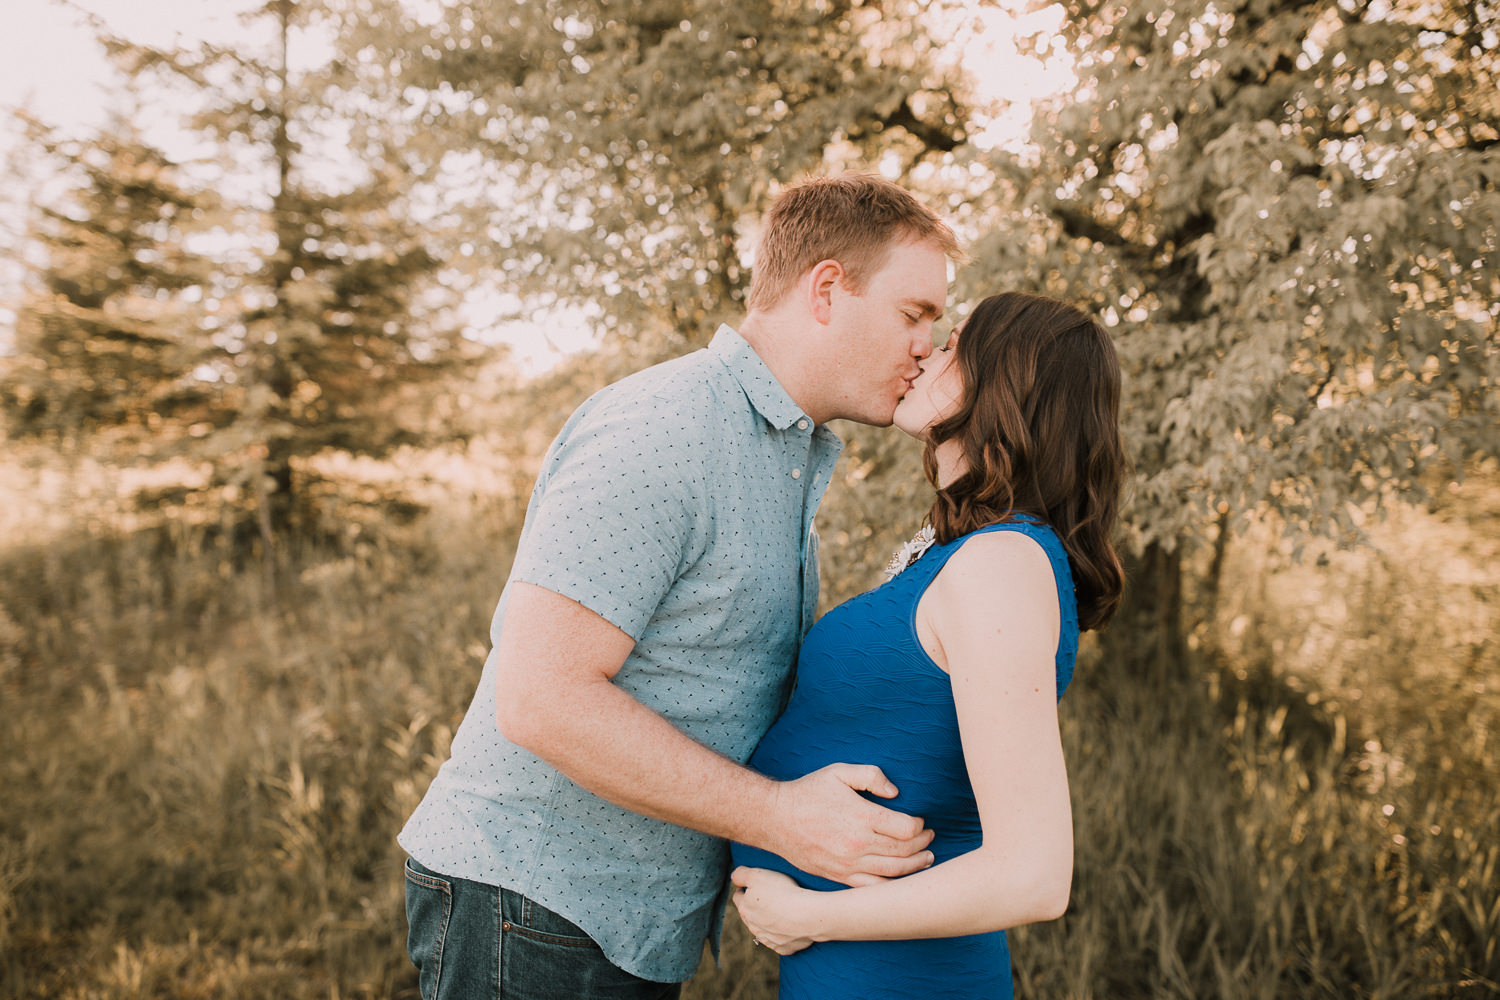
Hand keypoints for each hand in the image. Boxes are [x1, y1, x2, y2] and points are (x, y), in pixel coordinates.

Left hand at [731, 867, 819, 955]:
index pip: (738, 897)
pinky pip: (779, 942)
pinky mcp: (783, 948)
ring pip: (763, 930)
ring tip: (780, 911)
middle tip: (768, 897)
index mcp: (745, 909)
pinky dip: (782, 935)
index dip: (744, 889)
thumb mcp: (757, 875)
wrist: (806, 915)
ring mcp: (768, 940)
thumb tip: (734, 877)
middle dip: (755, 907)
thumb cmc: (782, 892)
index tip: (753, 886)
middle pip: (749, 915)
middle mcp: (753, 927)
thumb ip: (741, 874)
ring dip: (768, 922)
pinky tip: (790, 926)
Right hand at [769, 763, 933, 885]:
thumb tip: (895, 792)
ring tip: (926, 858)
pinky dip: (892, 885)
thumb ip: (871, 775)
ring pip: (893, 873)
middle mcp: (857, 845)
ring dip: (915, 866)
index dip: (920, 825)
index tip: (921, 821)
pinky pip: (872, 888)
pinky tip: (902, 879)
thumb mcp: (839, 772)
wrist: (775, 818)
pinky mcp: (838, 877)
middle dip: (923, 844)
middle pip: (904, 852)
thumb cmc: (808, 792)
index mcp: (861, 817)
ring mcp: (848, 865)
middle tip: (930, 837)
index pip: (906, 829)